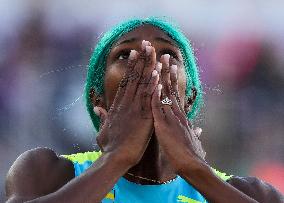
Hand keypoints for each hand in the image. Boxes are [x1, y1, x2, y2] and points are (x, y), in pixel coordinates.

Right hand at [94, 41, 158, 166]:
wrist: (115, 158)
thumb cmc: (109, 147)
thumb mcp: (102, 129)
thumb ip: (102, 117)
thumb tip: (97, 108)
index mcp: (118, 106)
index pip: (126, 81)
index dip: (131, 67)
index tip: (135, 53)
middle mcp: (126, 103)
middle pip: (134, 78)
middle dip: (141, 60)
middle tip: (145, 44)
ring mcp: (134, 109)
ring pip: (141, 84)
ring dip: (147, 67)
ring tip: (152, 50)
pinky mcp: (143, 117)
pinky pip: (149, 98)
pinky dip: (152, 85)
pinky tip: (157, 72)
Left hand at [151, 54, 205, 172]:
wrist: (192, 164)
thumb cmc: (191, 154)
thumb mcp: (192, 140)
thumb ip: (194, 132)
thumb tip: (199, 129)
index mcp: (180, 115)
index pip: (175, 94)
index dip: (171, 80)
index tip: (170, 67)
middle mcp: (176, 112)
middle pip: (171, 88)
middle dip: (168, 71)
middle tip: (165, 55)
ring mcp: (171, 117)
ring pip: (165, 93)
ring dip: (162, 77)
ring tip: (160, 61)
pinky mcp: (164, 125)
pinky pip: (158, 107)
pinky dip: (156, 95)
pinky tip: (154, 83)